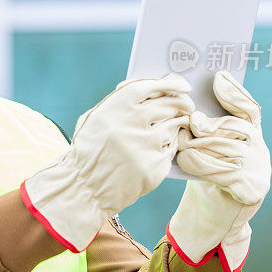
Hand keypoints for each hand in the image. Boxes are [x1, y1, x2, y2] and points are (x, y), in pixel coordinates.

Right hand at [22, 73, 193, 251]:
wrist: (86, 187)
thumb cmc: (91, 150)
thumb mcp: (96, 118)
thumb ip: (120, 102)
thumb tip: (155, 88)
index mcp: (114, 109)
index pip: (149, 87)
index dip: (168, 83)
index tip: (180, 84)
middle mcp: (130, 125)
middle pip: (169, 104)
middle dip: (181, 103)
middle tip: (186, 104)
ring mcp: (144, 147)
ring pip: (174, 126)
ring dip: (176, 124)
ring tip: (170, 126)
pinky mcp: (154, 167)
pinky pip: (171, 149)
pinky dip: (168, 146)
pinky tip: (157, 149)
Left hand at [167, 70, 270, 271]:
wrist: (212, 216)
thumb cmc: (203, 175)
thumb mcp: (202, 147)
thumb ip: (200, 129)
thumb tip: (187, 108)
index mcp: (251, 135)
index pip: (248, 109)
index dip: (235, 92)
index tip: (217, 76)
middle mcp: (260, 150)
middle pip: (233, 128)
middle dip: (207, 125)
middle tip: (188, 121)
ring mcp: (259, 171)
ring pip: (226, 149)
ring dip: (199, 145)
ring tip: (180, 144)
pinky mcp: (252, 190)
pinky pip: (224, 172)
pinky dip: (201, 164)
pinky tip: (186, 160)